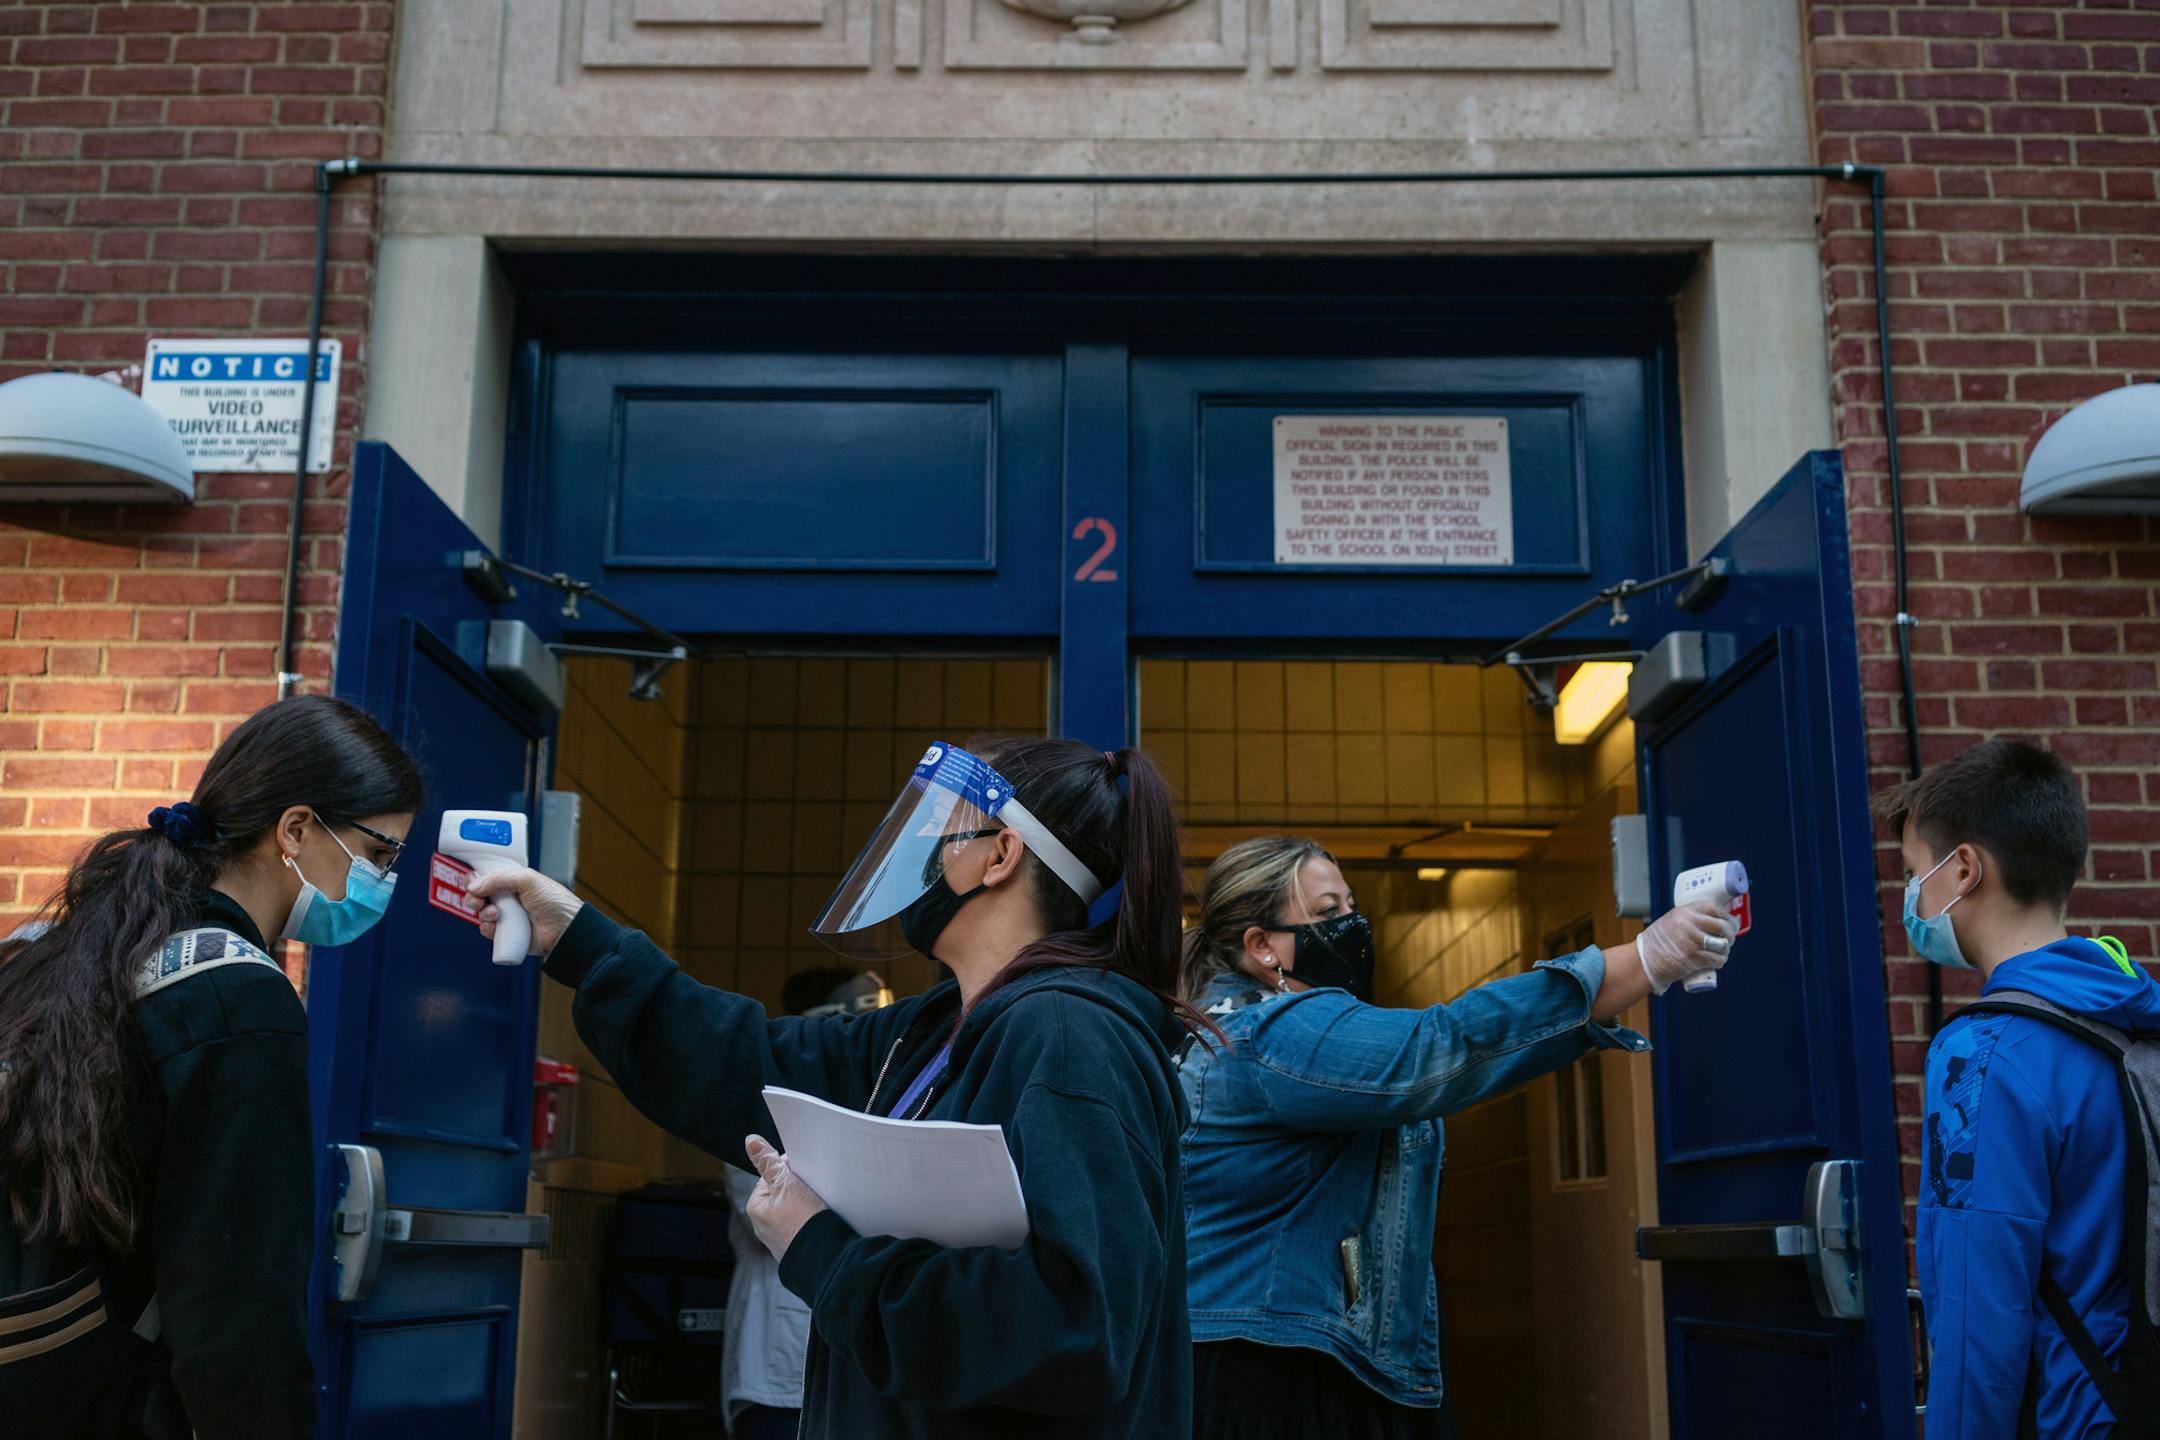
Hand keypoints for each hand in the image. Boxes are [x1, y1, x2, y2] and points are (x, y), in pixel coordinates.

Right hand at [466, 866, 583, 957]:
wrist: (565, 929)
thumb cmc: (555, 902)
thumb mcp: (528, 880)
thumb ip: (499, 878)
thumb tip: (474, 885)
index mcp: (513, 882)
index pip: (488, 877)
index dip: (476, 879)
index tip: (472, 880)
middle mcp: (508, 898)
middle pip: (479, 896)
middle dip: (474, 897)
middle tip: (478, 899)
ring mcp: (507, 916)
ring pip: (481, 913)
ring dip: (482, 912)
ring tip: (495, 913)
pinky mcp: (506, 934)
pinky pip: (488, 931)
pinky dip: (487, 928)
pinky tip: (496, 926)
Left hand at [744, 1135, 827, 1261]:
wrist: (823, 1257)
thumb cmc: (802, 1221)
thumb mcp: (785, 1184)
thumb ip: (768, 1162)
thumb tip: (751, 1141)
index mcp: (756, 1207)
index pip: (772, 1175)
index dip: (789, 1168)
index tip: (804, 1169)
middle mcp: (764, 1225)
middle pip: (784, 1191)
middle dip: (799, 1185)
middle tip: (814, 1185)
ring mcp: (782, 1238)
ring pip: (796, 1208)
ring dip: (808, 1202)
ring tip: (821, 1201)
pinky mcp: (798, 1246)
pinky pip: (805, 1224)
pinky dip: (813, 1218)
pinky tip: (823, 1216)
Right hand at [1636, 900, 1738, 995]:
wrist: (1645, 960)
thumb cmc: (1658, 942)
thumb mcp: (1672, 920)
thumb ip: (1691, 918)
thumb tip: (1715, 919)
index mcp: (1684, 912)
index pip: (1714, 908)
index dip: (1727, 916)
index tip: (1731, 922)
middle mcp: (1689, 924)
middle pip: (1722, 926)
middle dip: (1730, 935)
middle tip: (1729, 940)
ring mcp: (1691, 941)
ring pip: (1722, 944)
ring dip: (1725, 950)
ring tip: (1721, 952)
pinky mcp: (1693, 958)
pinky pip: (1717, 959)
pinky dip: (1720, 961)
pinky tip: (1716, 961)